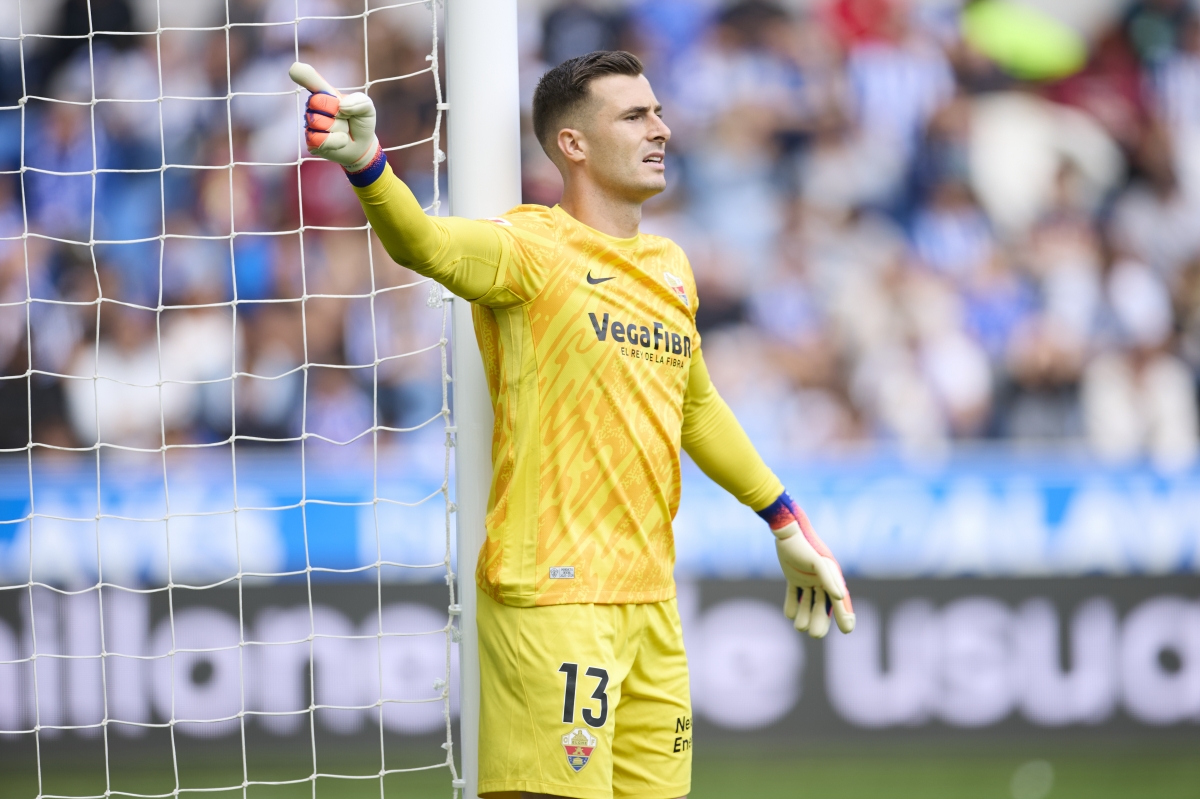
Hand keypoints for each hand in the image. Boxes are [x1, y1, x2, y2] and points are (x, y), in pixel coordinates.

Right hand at [288, 61, 379, 172]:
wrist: (362, 145)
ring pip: (319, 122)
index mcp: (324, 93)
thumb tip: (342, 106)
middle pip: (317, 101)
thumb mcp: (367, 108)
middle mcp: (313, 106)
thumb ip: (360, 101)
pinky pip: (319, 139)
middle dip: (336, 111)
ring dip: (339, 128)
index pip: (310, 80)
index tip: (295, 69)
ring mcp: (310, 124)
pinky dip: (336, 142)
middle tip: (345, 117)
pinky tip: (341, 140)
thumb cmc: (360, 122)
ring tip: (343, 129)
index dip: (303, 74)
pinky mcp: (311, 142)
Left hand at [760, 492, 854, 637]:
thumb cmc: (805, 544)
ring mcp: (807, 578)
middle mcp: (821, 579)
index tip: (847, 630)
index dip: (844, 615)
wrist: (787, 530)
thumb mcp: (819, 562)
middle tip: (815, 635)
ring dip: (805, 614)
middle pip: (823, 605)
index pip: (839, 600)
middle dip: (820, 620)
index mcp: (831, 576)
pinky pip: (795, 594)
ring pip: (808, 602)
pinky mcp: (793, 576)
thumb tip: (841, 596)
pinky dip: (792, 604)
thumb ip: (830, 578)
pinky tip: (789, 614)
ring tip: (799, 627)